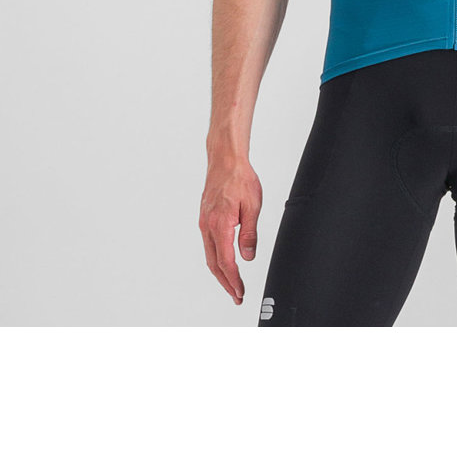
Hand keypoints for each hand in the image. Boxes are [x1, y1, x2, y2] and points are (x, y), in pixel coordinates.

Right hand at [199, 159, 262, 305]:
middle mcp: (207, 226)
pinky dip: (216, 259)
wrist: (225, 161)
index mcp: (220, 225)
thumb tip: (247, 256)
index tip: (240, 292)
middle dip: (225, 283)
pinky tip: (223, 262)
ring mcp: (204, 223)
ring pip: (210, 255)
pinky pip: (208, 245)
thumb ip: (249, 233)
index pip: (226, 261)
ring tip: (231, 284)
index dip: (233, 280)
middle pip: (214, 264)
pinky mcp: (204, 219)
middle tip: (236, 296)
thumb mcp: (252, 206)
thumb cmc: (240, 178)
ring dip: (220, 273)